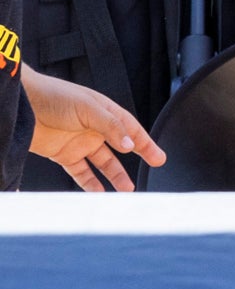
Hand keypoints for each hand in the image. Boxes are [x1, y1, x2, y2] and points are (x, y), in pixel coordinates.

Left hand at [25, 69, 164, 191]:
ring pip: (103, 162)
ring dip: (115, 175)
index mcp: (105, 112)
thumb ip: (110, 126)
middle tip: (154, 166)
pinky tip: (98, 192)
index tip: (158, 157)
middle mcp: (95, 128)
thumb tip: (129, 145)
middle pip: (121, 146)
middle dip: (138, 156)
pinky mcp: (63, 155)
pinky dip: (89, 183)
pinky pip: (80, 172)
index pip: (131, 129)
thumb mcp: (88, 108)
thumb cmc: (54, 96)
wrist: (21, 105)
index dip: (145, 143)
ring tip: (127, 188)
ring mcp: (79, 142)